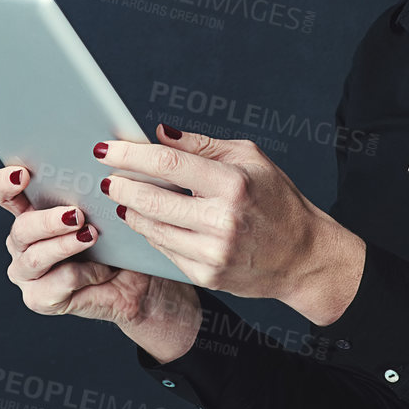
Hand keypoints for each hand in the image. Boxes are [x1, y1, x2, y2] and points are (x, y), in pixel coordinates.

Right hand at [0, 163, 200, 361]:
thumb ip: (97, 179)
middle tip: (76, 214)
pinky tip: (103, 270)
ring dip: (64, 245)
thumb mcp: (109, 204)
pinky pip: (56, 284)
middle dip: (47, 220)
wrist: (139, 281)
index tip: (22, 174)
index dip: (5, 183)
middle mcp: (22, 241)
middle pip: (20, 228)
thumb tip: (106, 147)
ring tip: (91, 235)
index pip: (3, 192)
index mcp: (30, 210)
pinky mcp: (39, 298)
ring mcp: (28, 271)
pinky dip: (83, 274)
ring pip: (35, 257)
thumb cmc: (121, 237)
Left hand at [95, 125, 365, 322]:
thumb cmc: (277, 199)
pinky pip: (163, 250)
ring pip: (151, 228)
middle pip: (151, 199)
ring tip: (121, 196)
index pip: (168, 163)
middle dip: (120, 185)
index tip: (105, 149)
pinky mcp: (207, 275)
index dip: (130, 155)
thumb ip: (202, 145)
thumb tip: (158, 133)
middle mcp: (222, 220)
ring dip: (130, 209)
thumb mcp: (250, 159)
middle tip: (106, 176)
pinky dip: (149, 232)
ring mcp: (213, 252)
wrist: (302, 256)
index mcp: (234, 183)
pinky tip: (143, 219)